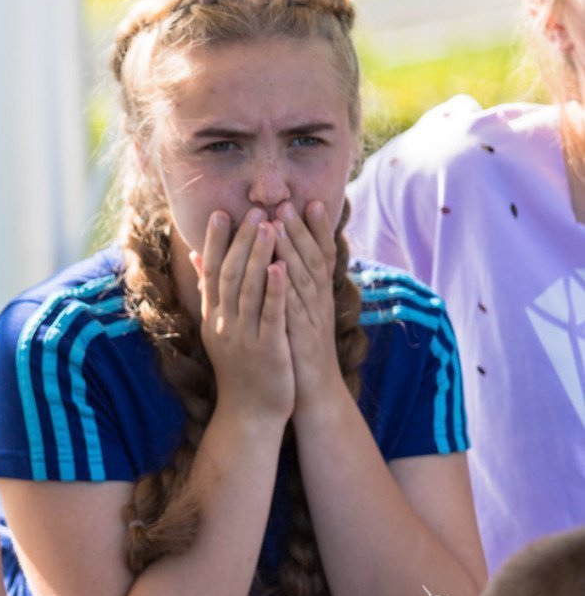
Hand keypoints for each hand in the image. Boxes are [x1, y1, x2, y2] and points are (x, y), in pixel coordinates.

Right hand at [192, 208, 294, 423]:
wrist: (249, 413)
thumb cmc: (238, 369)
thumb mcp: (218, 328)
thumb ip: (209, 293)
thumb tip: (195, 258)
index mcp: (214, 316)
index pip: (210, 271)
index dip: (214, 241)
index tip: (220, 212)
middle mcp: (223, 322)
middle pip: (229, 274)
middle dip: (240, 240)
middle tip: (252, 210)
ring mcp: (243, 336)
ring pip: (248, 289)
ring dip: (257, 256)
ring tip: (268, 226)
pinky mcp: (266, 349)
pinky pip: (269, 315)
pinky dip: (274, 291)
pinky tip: (281, 268)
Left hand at [273, 200, 348, 414]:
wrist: (314, 394)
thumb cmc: (299, 351)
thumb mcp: (294, 314)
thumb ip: (287, 288)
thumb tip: (277, 262)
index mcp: (315, 296)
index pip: (318, 255)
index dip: (315, 229)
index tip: (308, 201)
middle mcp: (318, 303)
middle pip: (312, 260)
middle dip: (301, 229)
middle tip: (289, 202)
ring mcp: (312, 319)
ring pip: (303, 277)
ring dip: (291, 249)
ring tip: (279, 223)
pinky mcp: (301, 337)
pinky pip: (295, 308)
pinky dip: (286, 287)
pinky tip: (278, 268)